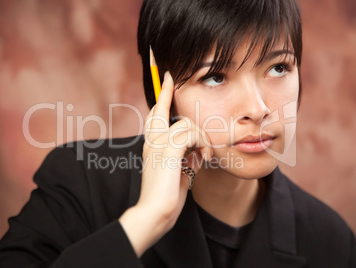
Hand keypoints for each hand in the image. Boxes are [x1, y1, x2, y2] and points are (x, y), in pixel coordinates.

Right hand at [119, 72, 212, 256]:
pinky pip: (191, 133)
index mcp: (152, 146)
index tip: (166, 79)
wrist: (155, 211)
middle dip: (166, 91)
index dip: (161, 97)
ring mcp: (157, 143)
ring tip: (204, 156)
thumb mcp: (178, 172)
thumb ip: (185, 158)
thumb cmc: (167, 196)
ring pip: (186, 124)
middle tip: (169, 75)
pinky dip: (201, 144)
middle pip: (159, 109)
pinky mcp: (167, 148)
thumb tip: (197, 150)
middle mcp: (151, 141)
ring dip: (200, 138)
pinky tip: (202, 159)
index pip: (155, 116)